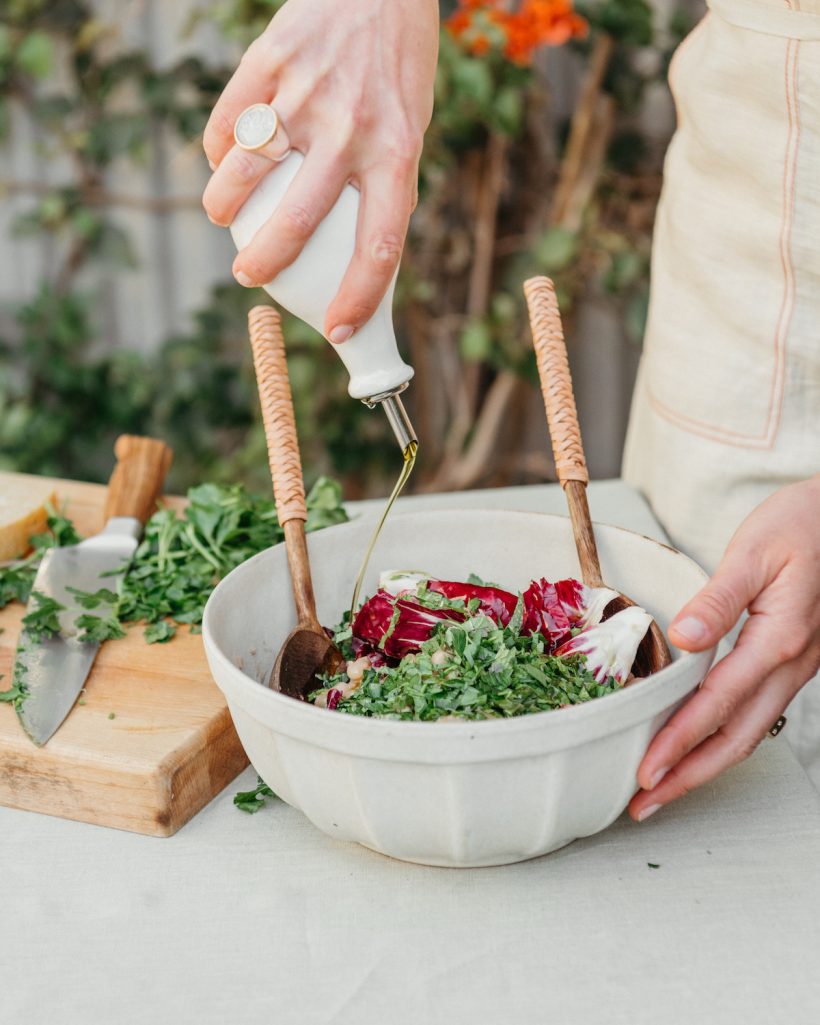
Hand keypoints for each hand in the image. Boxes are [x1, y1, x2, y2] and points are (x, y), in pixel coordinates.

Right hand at [202, 0, 438, 341]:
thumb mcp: (410, 130)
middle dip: (265, 264)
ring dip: (223, 205)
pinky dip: (217, 150)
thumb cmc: (399, 68)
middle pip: (297, 219)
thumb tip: (358, 253)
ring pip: (244, 170)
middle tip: (248, 278)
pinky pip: (228, 121)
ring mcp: (305, 94)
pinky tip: (220, 162)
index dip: (358, 298)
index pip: (379, 246)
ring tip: (222, 216)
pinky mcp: (270, 61)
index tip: (339, 330)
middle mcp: (350, 130)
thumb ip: (383, 186)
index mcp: (397, 154)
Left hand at [629, 476, 819, 820]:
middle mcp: (791, 663)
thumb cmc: (800, 524)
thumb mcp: (754, 552)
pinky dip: (726, 737)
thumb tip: (682, 638)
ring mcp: (796, 666)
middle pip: (736, 737)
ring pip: (750, 731)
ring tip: (666, 788)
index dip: (679, 742)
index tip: (645, 772)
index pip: (717, 704)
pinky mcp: (792, 659)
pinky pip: (758, 711)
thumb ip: (718, 599)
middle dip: (689, 775)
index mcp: (778, 639)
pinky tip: (701, 744)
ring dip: (706, 765)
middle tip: (644, 806)